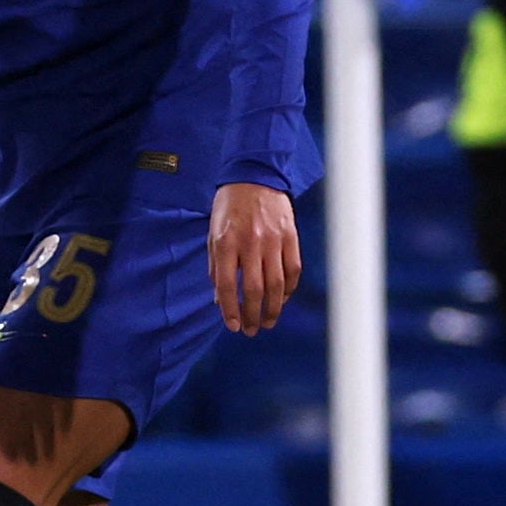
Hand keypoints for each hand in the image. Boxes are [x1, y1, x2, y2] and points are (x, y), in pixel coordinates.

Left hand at [209, 181, 301, 334]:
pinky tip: (282, 299)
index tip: (232, 326)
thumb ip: (216, 268)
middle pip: (254, 289)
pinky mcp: (290, 236)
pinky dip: (289, 289)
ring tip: (268, 322)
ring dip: (273, 308)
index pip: (228, 285)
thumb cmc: (228, 207)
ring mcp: (273, 240)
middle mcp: (250, 243)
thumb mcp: (212, 234)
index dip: (230, 310)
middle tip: (251, 330)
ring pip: (276, 284)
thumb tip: (220, 300)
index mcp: (226, 242)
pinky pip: (292, 270)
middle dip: (253, 315)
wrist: (254, 176)